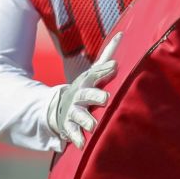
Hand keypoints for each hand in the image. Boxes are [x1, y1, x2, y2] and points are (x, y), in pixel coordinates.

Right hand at [48, 33, 120, 148]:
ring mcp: (73, 111)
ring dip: (86, 120)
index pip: (95, 73)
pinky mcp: (69, 126)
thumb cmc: (83, 90)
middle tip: (105, 97)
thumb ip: (106, 58)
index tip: (115, 66)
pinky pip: (72, 133)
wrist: (58, 108)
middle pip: (87, 94)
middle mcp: (79, 96)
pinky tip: (81, 144)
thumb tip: (121, 33)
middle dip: (95, 95)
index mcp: (86, 82)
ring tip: (93, 125)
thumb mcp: (92, 74)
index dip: (104, 70)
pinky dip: (76, 139)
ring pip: (79, 115)